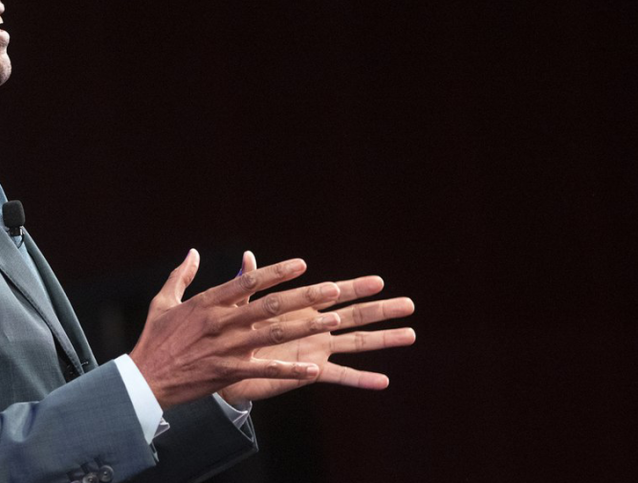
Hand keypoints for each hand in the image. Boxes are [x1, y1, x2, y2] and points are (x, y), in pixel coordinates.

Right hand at [129, 249, 344, 408]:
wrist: (144, 379)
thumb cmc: (154, 339)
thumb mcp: (163, 302)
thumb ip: (181, 275)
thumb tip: (191, 252)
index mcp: (207, 303)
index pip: (247, 281)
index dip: (276, 272)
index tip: (301, 264)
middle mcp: (221, 322)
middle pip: (270, 306)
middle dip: (304, 297)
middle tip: (333, 289)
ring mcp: (226, 348)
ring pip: (273, 335)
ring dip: (306, 327)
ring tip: (333, 320)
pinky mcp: (228, 372)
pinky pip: (264, 370)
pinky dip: (289, 371)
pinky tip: (312, 370)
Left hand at [219, 252, 415, 405]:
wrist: (226, 366)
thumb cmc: (235, 333)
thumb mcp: (243, 306)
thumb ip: (250, 283)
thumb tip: (247, 255)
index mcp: (302, 307)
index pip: (335, 293)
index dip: (357, 287)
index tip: (379, 282)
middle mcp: (316, 327)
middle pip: (356, 315)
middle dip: (382, 309)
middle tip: (409, 304)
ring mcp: (317, 349)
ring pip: (357, 342)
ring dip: (384, 339)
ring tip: (411, 334)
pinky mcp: (311, 371)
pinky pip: (340, 376)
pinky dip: (361, 379)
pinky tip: (384, 381)